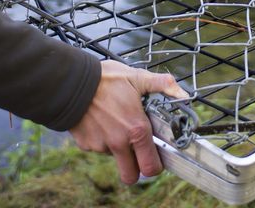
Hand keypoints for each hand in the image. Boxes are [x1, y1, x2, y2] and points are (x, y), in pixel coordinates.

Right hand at [70, 61, 189, 184]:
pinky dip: (102, 139)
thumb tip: (183, 92)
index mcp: (136, 130)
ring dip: (117, 147)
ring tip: (115, 122)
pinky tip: (100, 120)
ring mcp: (101, 146)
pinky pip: (98, 148)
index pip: (151, 166)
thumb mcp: (137, 77)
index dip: (155, 165)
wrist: (71, 82)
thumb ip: (162, 85)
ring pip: (114, 157)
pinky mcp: (86, 145)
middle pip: (131, 175)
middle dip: (136, 169)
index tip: (155, 155)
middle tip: (137, 152)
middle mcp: (119, 142)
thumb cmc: (106, 79)